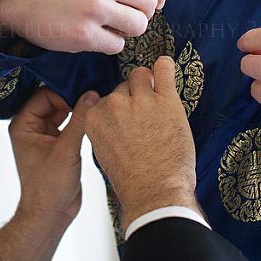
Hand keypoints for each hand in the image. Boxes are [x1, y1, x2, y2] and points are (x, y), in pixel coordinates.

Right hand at [0, 0, 168, 53]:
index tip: (155, 3)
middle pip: (150, 3)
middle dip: (143, 13)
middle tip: (125, 17)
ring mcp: (94, 7)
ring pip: (138, 26)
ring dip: (127, 30)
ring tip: (110, 27)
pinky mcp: (84, 34)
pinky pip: (117, 45)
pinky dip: (110, 44)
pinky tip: (93, 36)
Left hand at [8, 86, 97, 226]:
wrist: (51, 214)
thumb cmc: (48, 187)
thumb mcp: (66, 150)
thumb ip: (79, 121)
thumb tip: (92, 95)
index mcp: (23, 125)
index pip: (43, 95)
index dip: (63, 92)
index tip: (84, 93)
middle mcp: (31, 127)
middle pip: (53, 100)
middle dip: (71, 97)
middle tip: (93, 95)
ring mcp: (44, 135)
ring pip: (62, 111)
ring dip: (77, 108)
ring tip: (96, 104)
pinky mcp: (57, 143)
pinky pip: (68, 123)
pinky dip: (79, 120)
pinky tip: (93, 118)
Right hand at [84, 56, 199, 229]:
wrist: (156, 193)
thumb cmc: (132, 180)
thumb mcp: (104, 153)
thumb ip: (106, 128)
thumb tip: (115, 116)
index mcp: (94, 118)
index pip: (104, 98)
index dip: (118, 108)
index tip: (127, 117)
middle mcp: (113, 105)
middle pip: (123, 87)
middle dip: (134, 98)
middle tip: (146, 119)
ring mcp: (140, 100)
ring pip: (141, 75)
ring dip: (149, 85)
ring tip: (158, 102)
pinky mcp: (165, 100)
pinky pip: (164, 70)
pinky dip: (165, 67)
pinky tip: (166, 68)